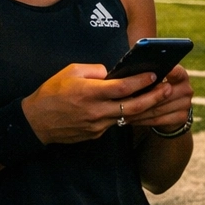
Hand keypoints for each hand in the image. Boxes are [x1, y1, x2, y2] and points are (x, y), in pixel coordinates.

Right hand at [22, 64, 172, 144]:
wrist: (36, 122)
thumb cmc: (52, 92)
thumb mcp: (70, 71)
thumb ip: (94, 70)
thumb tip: (111, 72)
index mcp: (89, 93)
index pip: (122, 88)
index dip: (141, 82)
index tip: (155, 74)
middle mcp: (95, 111)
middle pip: (132, 107)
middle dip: (153, 98)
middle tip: (168, 89)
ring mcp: (97, 126)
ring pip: (127, 117)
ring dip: (146, 108)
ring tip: (160, 97)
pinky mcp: (96, 134)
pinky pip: (116, 122)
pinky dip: (129, 115)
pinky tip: (140, 107)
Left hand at [131, 65, 194, 131]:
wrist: (171, 109)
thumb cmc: (158, 88)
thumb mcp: (157, 78)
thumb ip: (150, 75)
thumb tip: (133, 72)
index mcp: (181, 75)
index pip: (176, 72)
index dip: (166, 73)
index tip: (152, 75)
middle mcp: (187, 89)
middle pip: (164, 94)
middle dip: (144, 98)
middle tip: (125, 99)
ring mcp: (186, 104)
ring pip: (158, 108)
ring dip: (139, 111)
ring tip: (123, 111)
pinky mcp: (182, 118)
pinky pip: (159, 120)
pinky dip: (143, 120)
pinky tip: (131, 119)